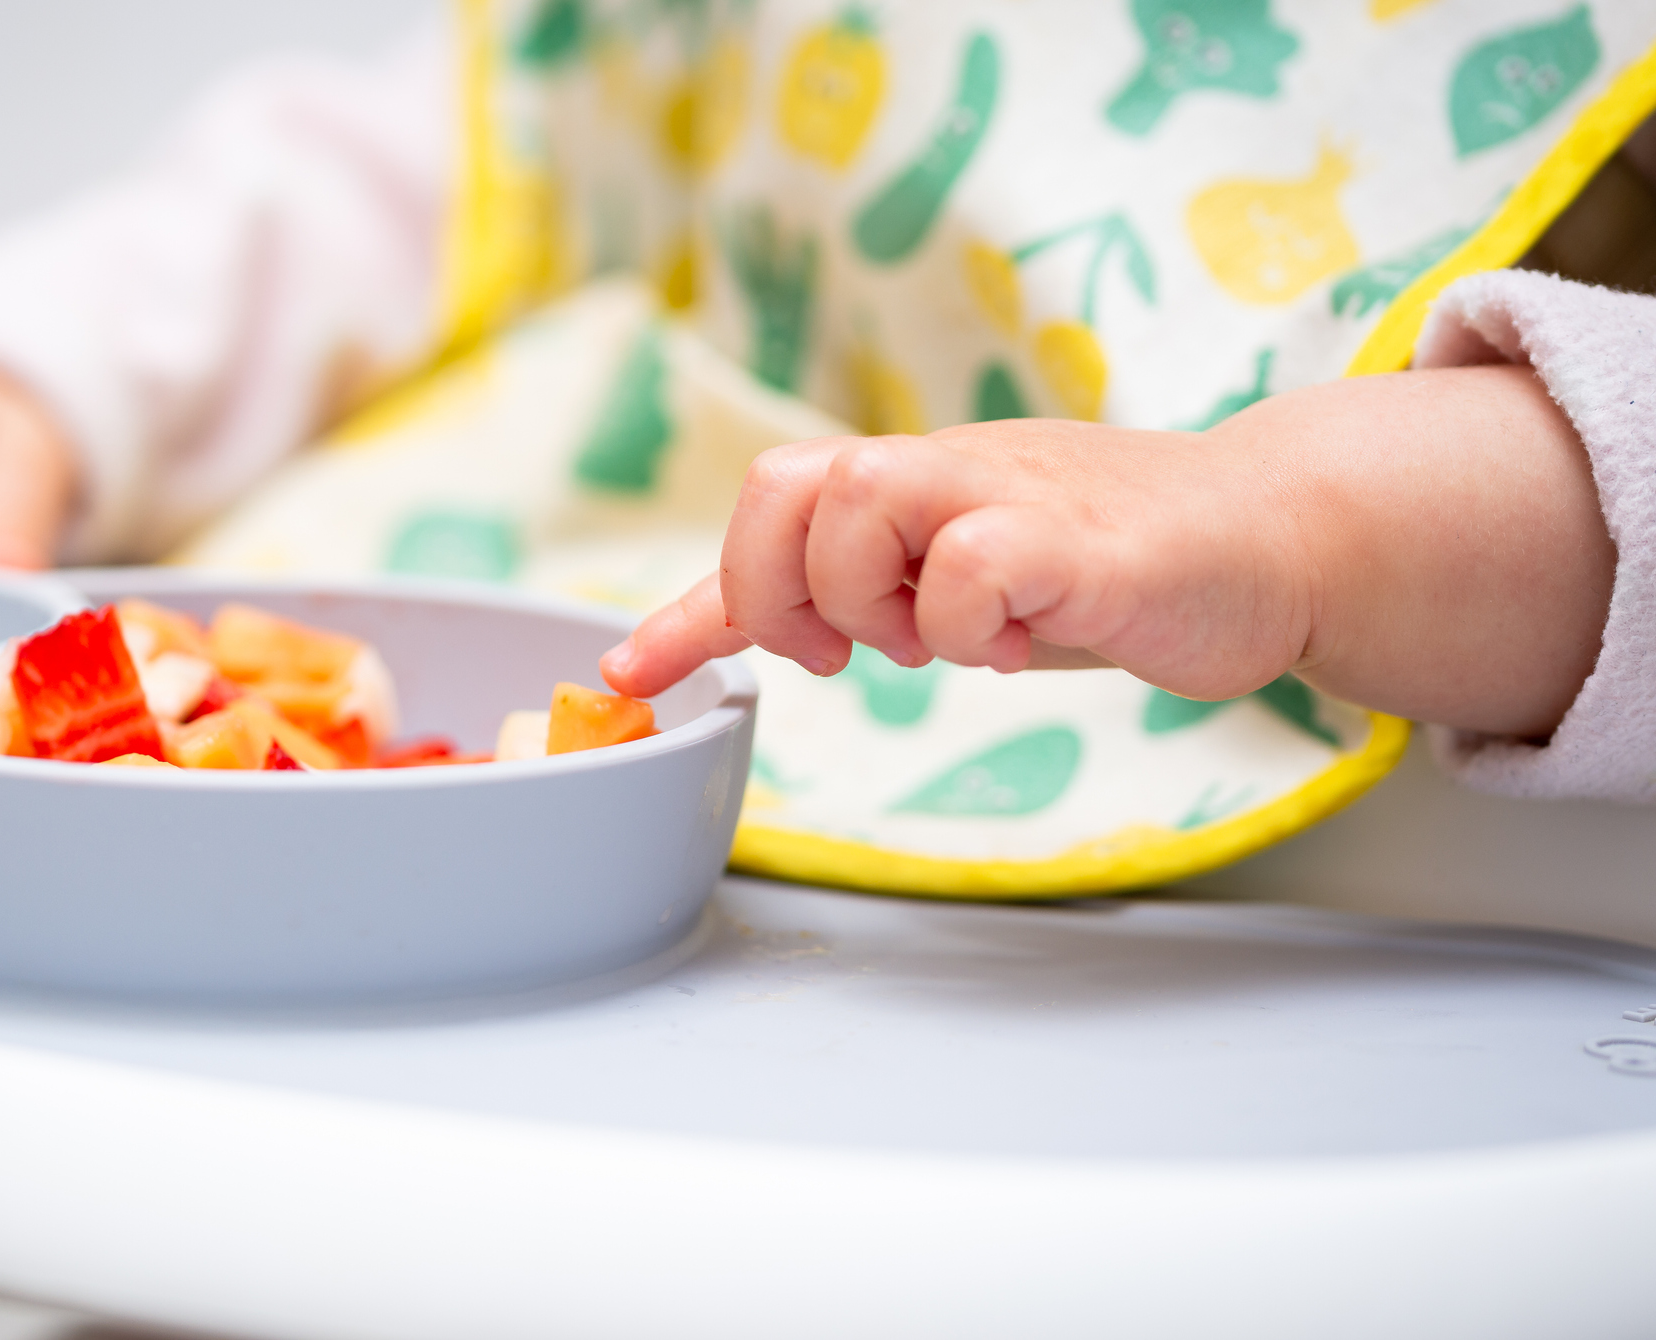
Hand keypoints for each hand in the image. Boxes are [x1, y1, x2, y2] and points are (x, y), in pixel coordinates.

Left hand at [602, 366, 1612, 739]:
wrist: (1267, 539)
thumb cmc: (1093, 567)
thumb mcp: (936, 582)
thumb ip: (817, 603)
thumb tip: (668, 650)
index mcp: (908, 479)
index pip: (768, 495)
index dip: (699, 594)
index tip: (644, 671)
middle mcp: (945, 469)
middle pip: (789, 485)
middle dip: (782, 589)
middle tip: (841, 651)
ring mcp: (1012, 492)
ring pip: (861, 502)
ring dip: (871, 600)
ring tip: (939, 643)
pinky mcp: (1081, 539)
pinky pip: (972, 562)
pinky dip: (968, 624)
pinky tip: (1018, 644)